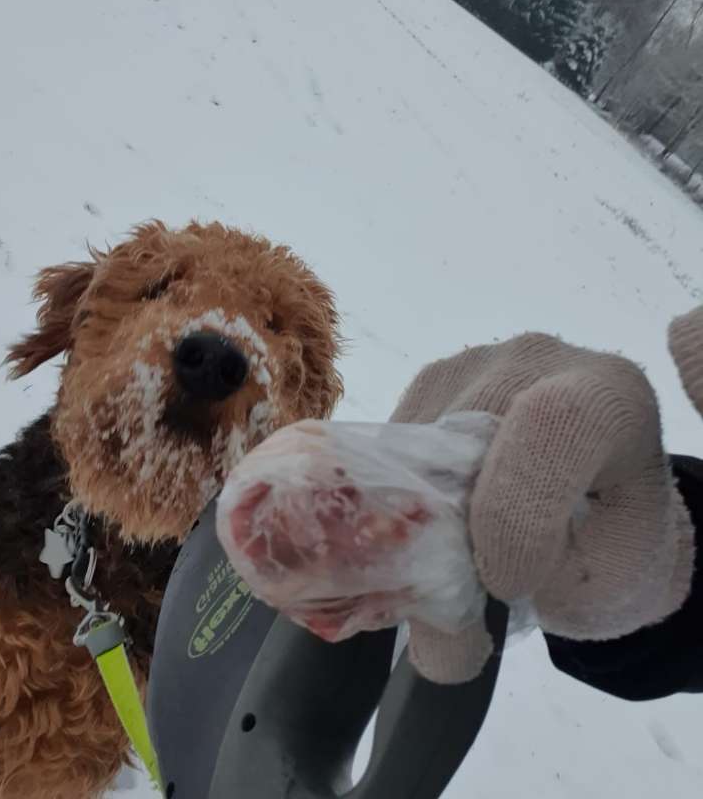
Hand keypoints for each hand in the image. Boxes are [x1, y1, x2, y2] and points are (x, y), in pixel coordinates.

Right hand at [395, 324, 698, 683]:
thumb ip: (526, 596)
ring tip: (443, 570)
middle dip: (445, 529)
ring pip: (412, 443)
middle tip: (448, 605)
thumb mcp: (601, 581)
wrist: (599, 500)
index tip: (506, 584)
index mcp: (608, 394)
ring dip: (413, 518)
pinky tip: (426, 531)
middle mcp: (536, 359)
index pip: (549, 426)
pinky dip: (394, 500)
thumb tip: (436, 640)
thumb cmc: (612, 539)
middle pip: (462, 435)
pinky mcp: (426, 383)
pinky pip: (388, 445)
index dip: (515, 514)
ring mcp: (472, 363)